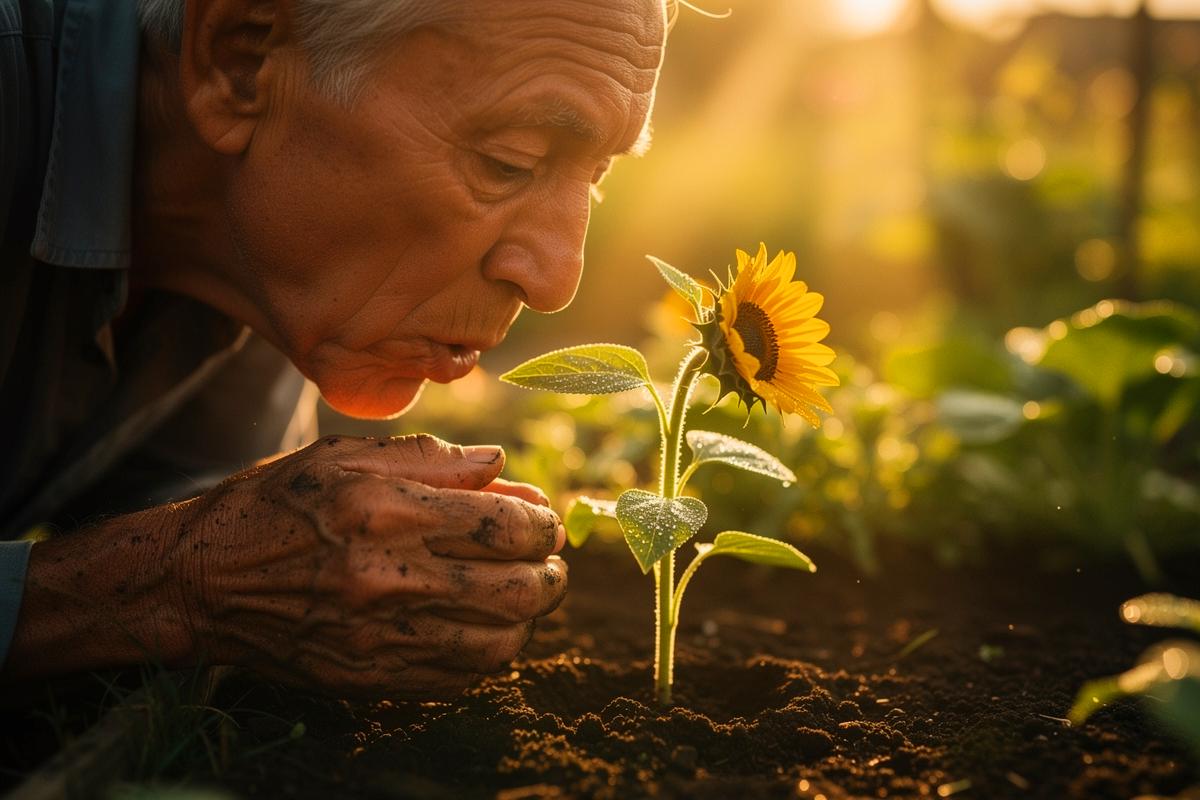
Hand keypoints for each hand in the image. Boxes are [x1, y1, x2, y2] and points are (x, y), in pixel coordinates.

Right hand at [175, 434, 566, 698]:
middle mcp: (391, 576)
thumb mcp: (343, 456)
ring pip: (503, 640)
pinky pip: (464, 676)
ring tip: (523, 591)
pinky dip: (492, 650)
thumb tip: (501, 464)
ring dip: (529, 615)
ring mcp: (384, 635)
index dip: (542, 522)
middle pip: (521, 588)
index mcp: (387, 510)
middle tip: (548, 558)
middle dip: (551, 571)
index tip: (543, 518)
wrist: (201, 582)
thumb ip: (429, 457)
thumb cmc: (275, 505)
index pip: (508, 525)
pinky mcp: (375, 677)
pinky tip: (486, 624)